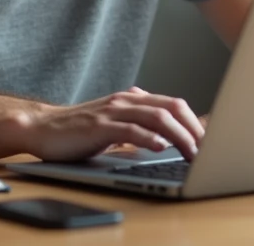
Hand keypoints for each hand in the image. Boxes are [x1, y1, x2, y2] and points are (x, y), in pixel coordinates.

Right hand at [21, 86, 204, 161]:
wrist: (43, 128)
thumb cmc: (79, 130)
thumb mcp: (115, 124)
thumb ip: (138, 125)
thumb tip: (169, 139)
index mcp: (132, 99)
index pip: (173, 104)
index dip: (195, 121)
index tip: (210, 140)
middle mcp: (126, 100)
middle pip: (171, 107)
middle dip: (194, 128)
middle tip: (208, 149)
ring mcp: (112, 111)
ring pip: (156, 117)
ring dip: (179, 136)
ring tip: (193, 153)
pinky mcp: (99, 126)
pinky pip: (130, 129)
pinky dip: (149, 138)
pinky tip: (161, 147)